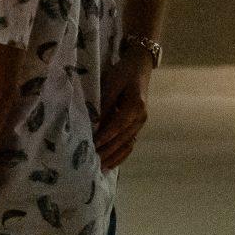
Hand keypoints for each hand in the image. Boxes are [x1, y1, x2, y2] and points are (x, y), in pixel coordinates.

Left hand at [95, 44, 154, 168]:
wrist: (140, 67)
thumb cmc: (123, 72)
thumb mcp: (112, 82)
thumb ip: (105, 103)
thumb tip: (95, 122)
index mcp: (136, 105)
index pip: (119, 124)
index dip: (106, 135)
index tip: (94, 144)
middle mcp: (141, 117)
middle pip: (123, 138)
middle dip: (108, 150)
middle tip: (93, 161)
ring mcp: (141, 123)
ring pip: (127, 144)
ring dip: (114, 156)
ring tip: (100, 167)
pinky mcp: (137, 126)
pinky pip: (130, 143)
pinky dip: (121, 154)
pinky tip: (111, 163)